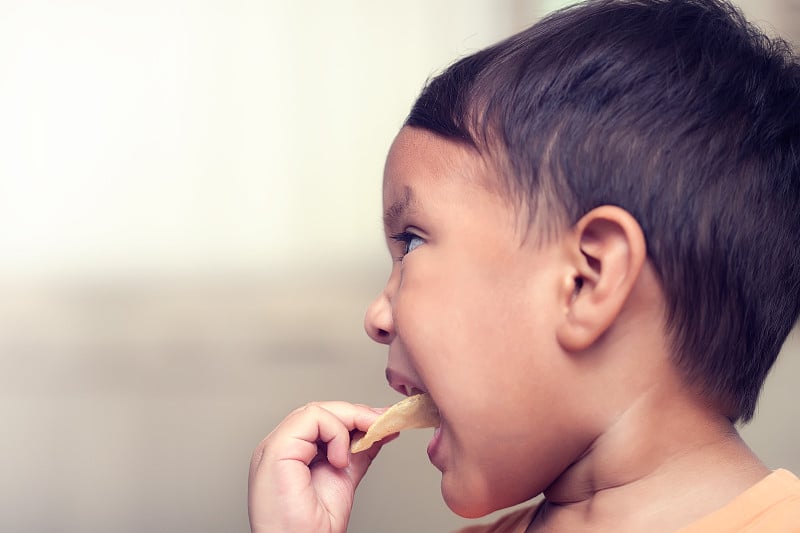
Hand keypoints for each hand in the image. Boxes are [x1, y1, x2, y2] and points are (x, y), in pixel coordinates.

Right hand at [248, 401, 392, 532]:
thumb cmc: (310, 528)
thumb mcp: (343, 478)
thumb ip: (356, 452)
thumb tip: (378, 430)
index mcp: (292, 452)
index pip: (322, 419)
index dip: (354, 416)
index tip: (383, 421)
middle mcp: (281, 447)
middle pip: (319, 410)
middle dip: (355, 414)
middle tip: (381, 425)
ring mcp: (275, 447)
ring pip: (315, 410)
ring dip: (347, 421)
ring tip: (360, 445)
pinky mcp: (276, 450)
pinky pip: (311, 419)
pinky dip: (334, 432)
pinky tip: (340, 459)